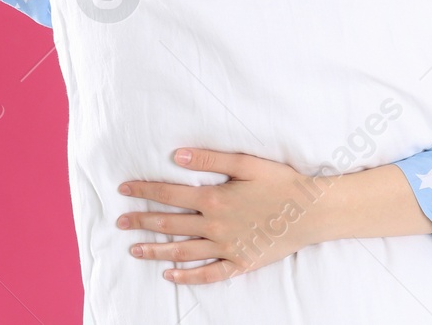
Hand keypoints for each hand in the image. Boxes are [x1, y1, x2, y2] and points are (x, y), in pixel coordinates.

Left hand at [117, 148, 329, 284]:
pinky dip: (187, 276)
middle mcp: (215, 225)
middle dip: (142, 221)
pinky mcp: (240, 263)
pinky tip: (170, 275)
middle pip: (170, 223)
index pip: (169, 193)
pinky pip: (208, 274)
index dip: (144, 190)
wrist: (311, 212)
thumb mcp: (247, 163)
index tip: (123, 190)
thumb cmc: (282, 183)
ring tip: (134, 249)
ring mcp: (226, 247)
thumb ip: (211, 158)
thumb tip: (178, 155)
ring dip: (155, 250)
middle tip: (119, 222)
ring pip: (183, 251)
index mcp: (215, 198)